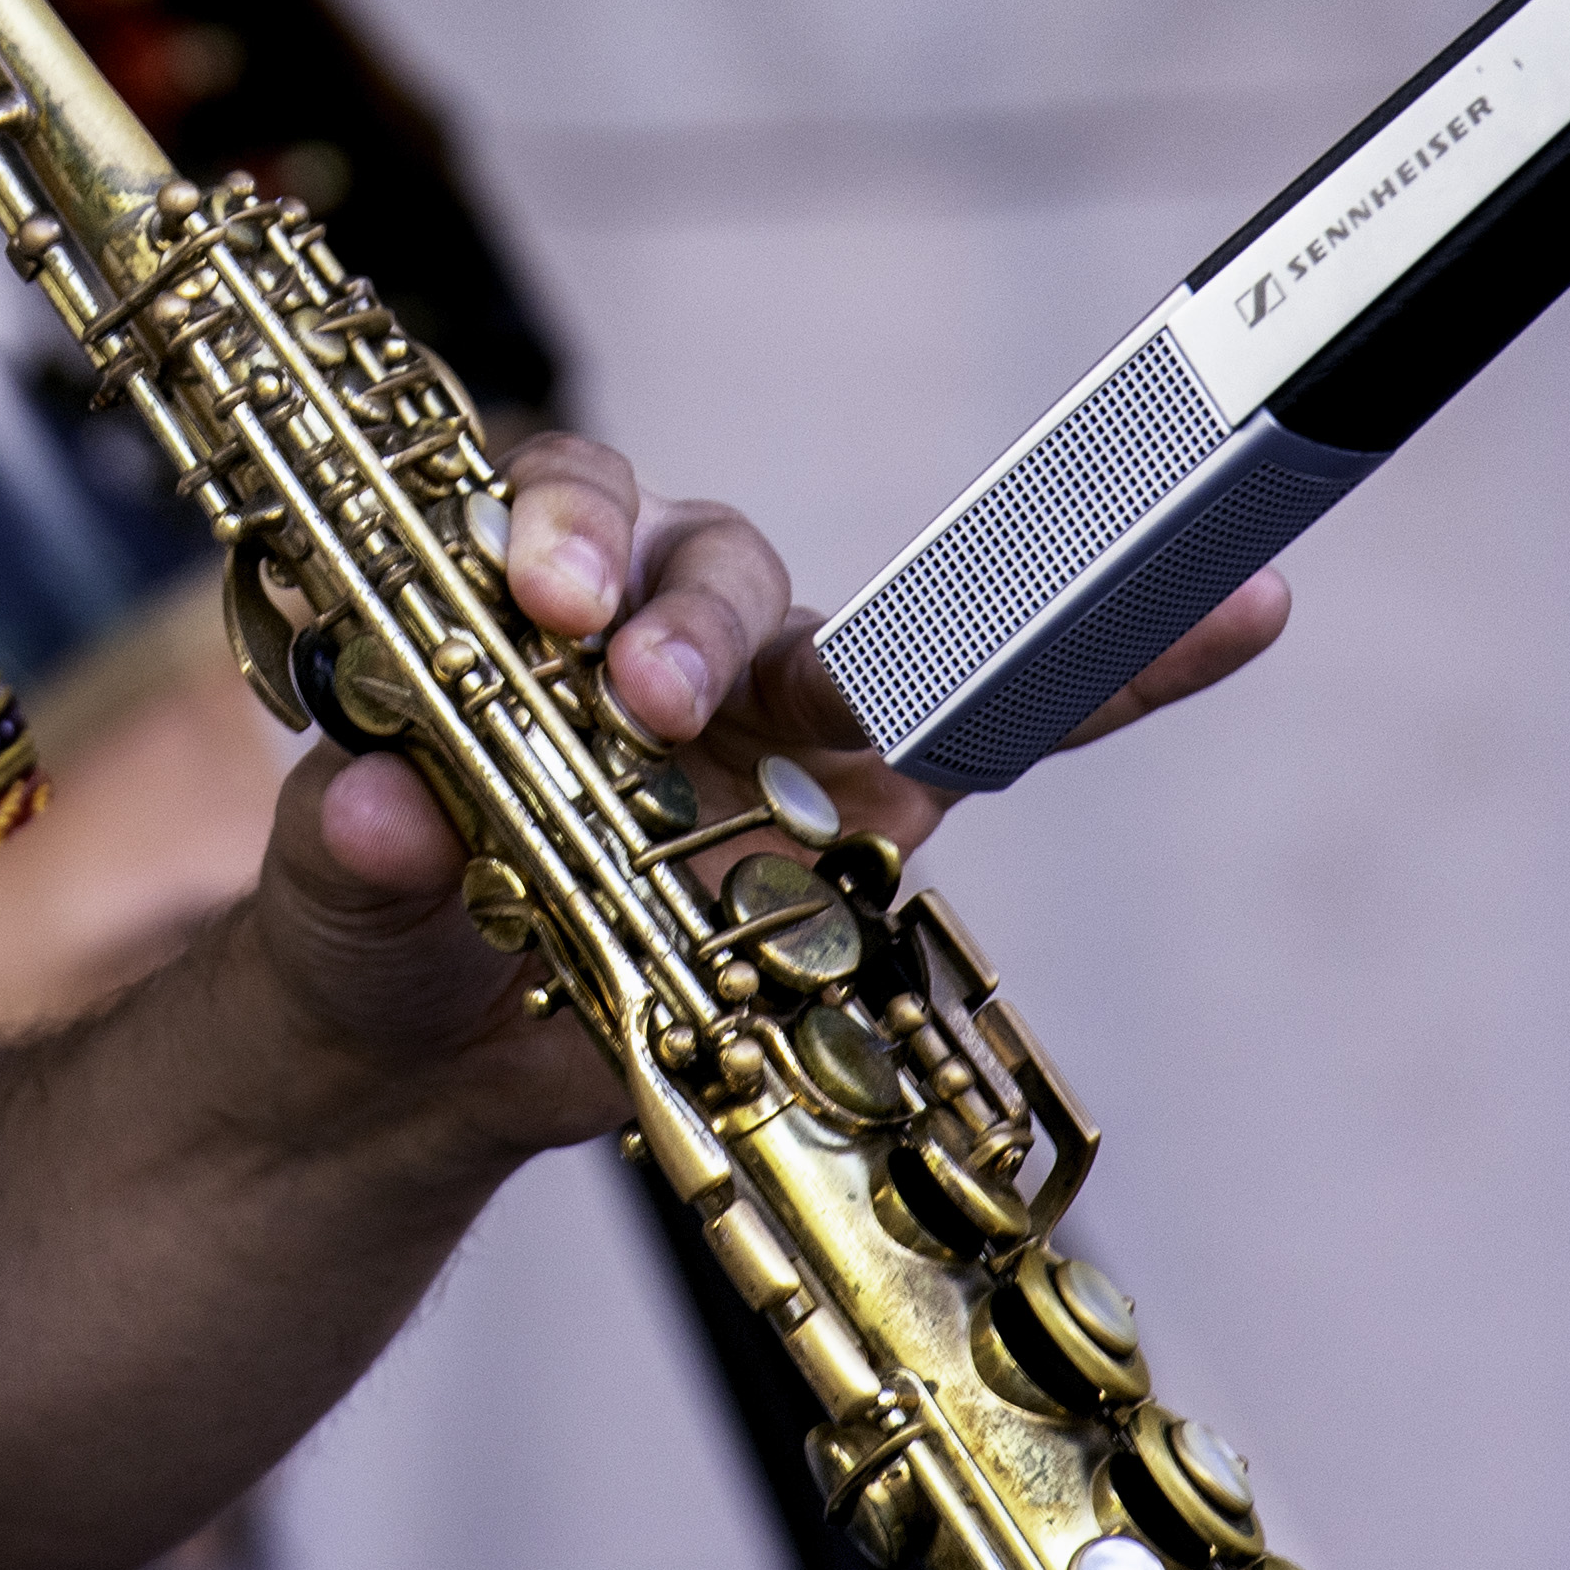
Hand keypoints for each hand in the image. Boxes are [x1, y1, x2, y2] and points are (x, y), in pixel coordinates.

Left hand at [238, 430, 1293, 1082]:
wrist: (407, 1063)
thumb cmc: (365, 934)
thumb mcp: (328, 905)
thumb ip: (352, 855)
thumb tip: (383, 810)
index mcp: (516, 615)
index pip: (555, 506)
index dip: (560, 523)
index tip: (542, 593)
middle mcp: (654, 641)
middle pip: (707, 560)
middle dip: (690, 607)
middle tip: (645, 686)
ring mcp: (773, 730)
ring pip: (849, 644)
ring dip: (882, 657)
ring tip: (869, 715)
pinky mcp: (863, 825)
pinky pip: (1008, 729)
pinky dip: (1118, 672)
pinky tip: (1241, 605)